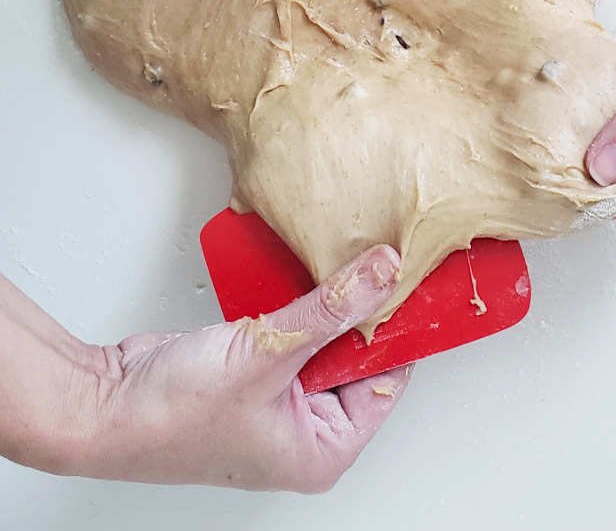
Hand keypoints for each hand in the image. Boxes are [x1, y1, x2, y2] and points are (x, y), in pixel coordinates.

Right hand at [78, 245, 410, 490]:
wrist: (103, 404)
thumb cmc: (170, 416)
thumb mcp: (268, 353)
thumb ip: (331, 308)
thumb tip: (382, 274)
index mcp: (323, 450)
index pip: (388, 382)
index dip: (399, 331)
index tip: (411, 285)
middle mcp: (305, 430)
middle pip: (358, 359)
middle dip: (363, 314)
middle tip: (380, 265)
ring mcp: (280, 401)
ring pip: (326, 341)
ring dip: (330, 306)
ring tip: (348, 264)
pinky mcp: (258, 372)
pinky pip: (296, 333)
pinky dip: (301, 308)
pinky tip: (307, 278)